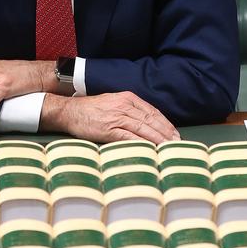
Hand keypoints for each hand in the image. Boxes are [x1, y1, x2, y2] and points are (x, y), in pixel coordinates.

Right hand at [41, 92, 179, 143]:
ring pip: (143, 128)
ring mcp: (117, 117)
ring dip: (158, 139)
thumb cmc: (90, 110)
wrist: (69, 111)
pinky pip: (129, 137)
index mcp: (127, 98)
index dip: (165, 123)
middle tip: (177, 143)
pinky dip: (142, 143)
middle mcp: (124, 106)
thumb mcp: (113, 103)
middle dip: (166, 133)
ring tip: (168, 147)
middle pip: (151, 120)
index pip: (152, 112)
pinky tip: (150, 149)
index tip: (174, 133)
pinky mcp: (108, 129)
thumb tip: (146, 123)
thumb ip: (129, 110)